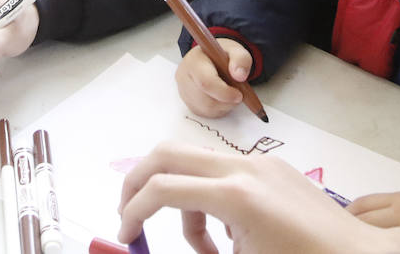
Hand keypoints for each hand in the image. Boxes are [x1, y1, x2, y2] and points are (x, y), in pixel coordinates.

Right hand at [118, 143, 399, 253]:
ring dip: (181, 201)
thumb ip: (201, 251)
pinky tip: (230, 237)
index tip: (125, 239)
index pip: (161, 189)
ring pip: (194, 166)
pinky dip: (209, 199)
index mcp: (234, 196)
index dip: (132, 212)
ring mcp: (260, 164)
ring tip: (204, 249)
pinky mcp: (274, 168)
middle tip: (131, 220)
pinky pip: (224, 174)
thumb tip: (164, 247)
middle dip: (139, 185)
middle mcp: (243, 169)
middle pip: (167, 156)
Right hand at [176, 38, 252, 117]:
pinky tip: (222, 97)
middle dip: (227, 101)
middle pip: (206, 100)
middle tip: (238, 93)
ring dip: (225, 106)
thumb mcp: (235, 50)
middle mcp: (184, 77)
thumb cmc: (221, 55)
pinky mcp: (189, 103)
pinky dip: (219, 109)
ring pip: (207, 109)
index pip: (205, 82)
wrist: (210, 59)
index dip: (224, 92)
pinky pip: (206, 113)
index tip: (239, 95)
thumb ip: (241, 59)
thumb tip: (239, 75)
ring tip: (229, 92)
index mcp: (194, 60)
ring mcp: (184, 92)